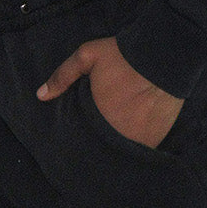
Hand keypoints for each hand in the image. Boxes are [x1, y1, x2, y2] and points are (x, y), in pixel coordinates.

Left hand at [37, 37, 183, 148]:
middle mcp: (117, 136)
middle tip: (96, 132)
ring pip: (121, 151)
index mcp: (97, 119)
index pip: (82, 138)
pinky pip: (140, 150)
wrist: (166, 56)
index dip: (80, 136)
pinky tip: (133, 133)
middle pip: (101, 147)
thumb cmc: (124, 56)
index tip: (79, 132)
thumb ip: (63, 76)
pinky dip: (135, 144)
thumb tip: (40, 95)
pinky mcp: (156, 140)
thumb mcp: (88, 57)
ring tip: (114, 134)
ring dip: (116, 145)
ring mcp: (138, 141)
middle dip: (97, 142)